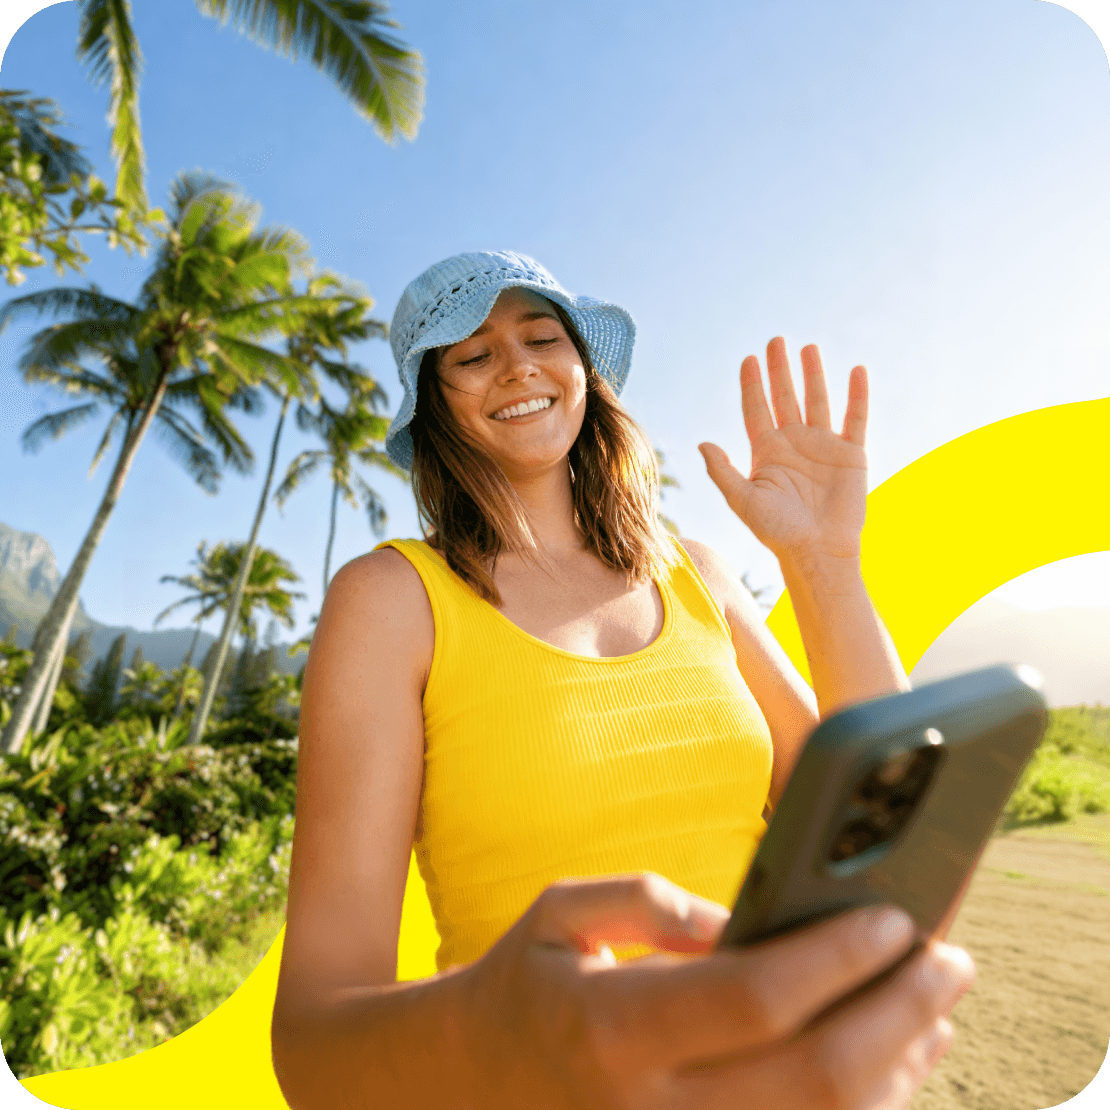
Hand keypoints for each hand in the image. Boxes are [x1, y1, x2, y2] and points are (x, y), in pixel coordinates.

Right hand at [450, 873, 974, 1108]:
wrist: (469, 1092)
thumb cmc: (523, 986)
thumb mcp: (563, 911)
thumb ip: (656, 905)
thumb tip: (750, 922)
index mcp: (613, 1027)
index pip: (754, 996)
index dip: (837, 956)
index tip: (895, 918)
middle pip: (814, 1075)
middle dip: (902, 1013)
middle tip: (952, 960)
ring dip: (900, 1069)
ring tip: (935, 1009)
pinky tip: (892, 1067)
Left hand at [699, 337, 867, 563]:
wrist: (817, 551)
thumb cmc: (777, 531)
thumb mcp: (744, 501)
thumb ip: (722, 472)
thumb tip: (702, 443)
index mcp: (766, 452)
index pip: (756, 409)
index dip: (752, 384)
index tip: (748, 358)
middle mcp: (794, 444)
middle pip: (785, 397)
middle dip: (779, 370)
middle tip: (776, 340)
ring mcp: (823, 446)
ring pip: (817, 401)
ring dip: (813, 374)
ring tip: (807, 348)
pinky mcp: (851, 454)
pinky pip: (855, 418)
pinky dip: (857, 395)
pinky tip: (856, 371)